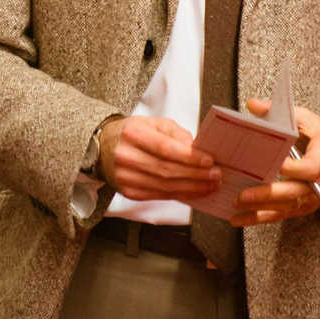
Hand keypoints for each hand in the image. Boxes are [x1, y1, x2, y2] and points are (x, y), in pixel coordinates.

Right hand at [99, 115, 220, 202]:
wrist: (103, 147)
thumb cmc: (132, 133)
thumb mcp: (153, 122)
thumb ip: (175, 133)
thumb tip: (195, 148)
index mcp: (133, 134)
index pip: (165, 148)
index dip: (189, 157)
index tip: (209, 161)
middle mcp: (126, 157)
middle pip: (167, 170)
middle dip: (196, 175)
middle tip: (216, 175)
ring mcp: (126, 177)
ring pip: (165, 187)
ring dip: (192, 188)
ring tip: (210, 185)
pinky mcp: (129, 192)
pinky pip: (160, 196)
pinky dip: (181, 195)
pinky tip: (195, 191)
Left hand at [231, 99, 319, 225]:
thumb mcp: (308, 119)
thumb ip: (280, 113)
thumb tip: (253, 105)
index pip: (308, 168)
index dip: (290, 169)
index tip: (271, 164)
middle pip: (294, 193)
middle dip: (268, 196)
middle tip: (243, 196)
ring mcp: (313, 197)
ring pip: (286, 208)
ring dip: (260, 211)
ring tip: (237, 210)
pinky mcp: (306, 206)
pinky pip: (284, 214)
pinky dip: (262, 218)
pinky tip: (242, 219)